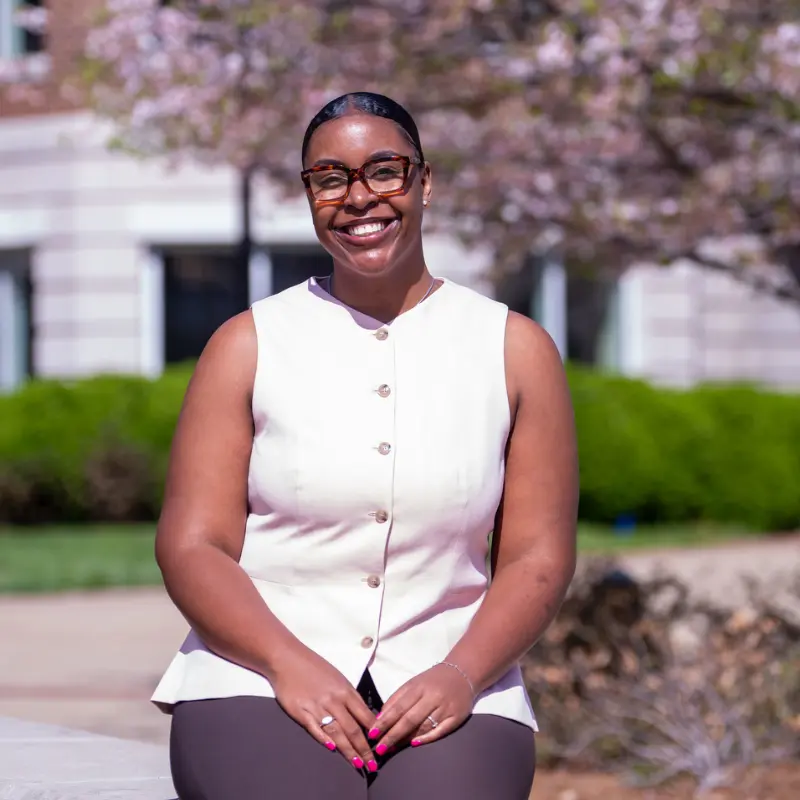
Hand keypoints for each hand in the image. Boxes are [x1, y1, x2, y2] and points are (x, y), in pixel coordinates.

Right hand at [270, 648, 378, 771]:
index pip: (365, 716)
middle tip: (372, 765)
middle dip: (365, 749)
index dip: (375, 733)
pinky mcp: (300, 712)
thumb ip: (350, 697)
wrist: (287, 659)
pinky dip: (324, 739)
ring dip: (348, 751)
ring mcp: (317, 707)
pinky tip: (332, 750)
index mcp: (345, 690)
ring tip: (358, 764)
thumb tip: (365, 716)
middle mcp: (333, 700)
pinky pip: (315, 729)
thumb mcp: (338, 678)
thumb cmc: (314, 667)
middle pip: (353, 729)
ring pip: (337, 733)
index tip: (382, 745)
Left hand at [370, 663, 474, 752]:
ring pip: (423, 726)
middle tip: (379, 748)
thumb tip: (380, 718)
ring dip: (406, 739)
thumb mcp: (413, 683)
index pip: (399, 707)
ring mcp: (445, 707)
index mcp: (419, 687)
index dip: (385, 722)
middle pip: (410, 719)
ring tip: (392, 748)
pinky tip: (414, 744)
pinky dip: (427, 738)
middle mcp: (432, 697)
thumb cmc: (433, 680)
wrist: (462, 672)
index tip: (372, 734)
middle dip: (392, 735)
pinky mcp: (457, 717)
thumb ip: (397, 698)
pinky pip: (441, 731)